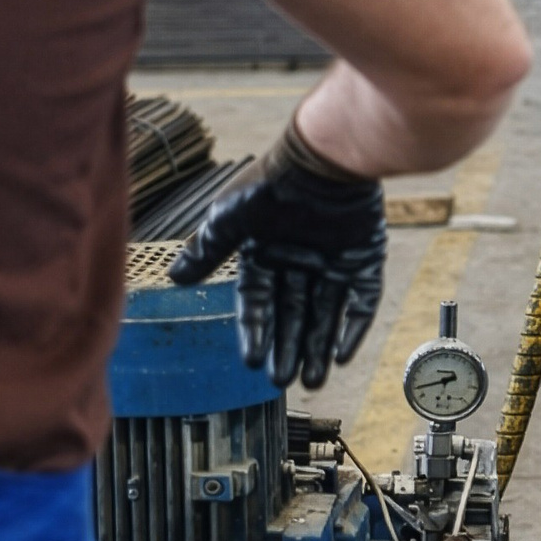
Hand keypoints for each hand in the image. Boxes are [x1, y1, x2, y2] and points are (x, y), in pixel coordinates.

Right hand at [168, 121, 386, 389]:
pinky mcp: (365, 259)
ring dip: (318, 348)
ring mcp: (334, 262)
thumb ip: (206, 250)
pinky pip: (360, 301)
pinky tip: (343, 354)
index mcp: (265, 253)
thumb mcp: (229, 219)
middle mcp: (299, 262)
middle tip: (282, 382)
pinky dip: (353, 327)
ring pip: (325, 315)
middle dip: (287, 348)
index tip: (253, 361)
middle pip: (292, 316)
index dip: (255, 332)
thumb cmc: (273, 183)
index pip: (257, 303)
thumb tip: (175, 277)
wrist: (326, 159)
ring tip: (314, 381)